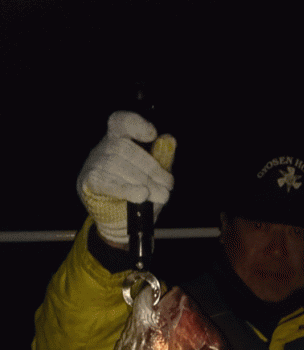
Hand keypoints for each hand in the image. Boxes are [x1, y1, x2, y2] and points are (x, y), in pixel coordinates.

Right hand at [76, 111, 175, 244]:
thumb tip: (169, 140)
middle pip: (124, 148)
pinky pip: (106, 183)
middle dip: (150, 167)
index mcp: (117, 141)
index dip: (135, 124)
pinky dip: (126, 189)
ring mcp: (93, 165)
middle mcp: (102, 149)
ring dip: (143, 181)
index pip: (120, 122)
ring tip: (161, 196)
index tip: (153, 134)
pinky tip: (141, 195)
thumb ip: (161, 158)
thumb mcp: (155, 177)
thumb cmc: (138, 196)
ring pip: (116, 164)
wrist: (123, 226)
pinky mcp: (88, 184)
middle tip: (167, 185)